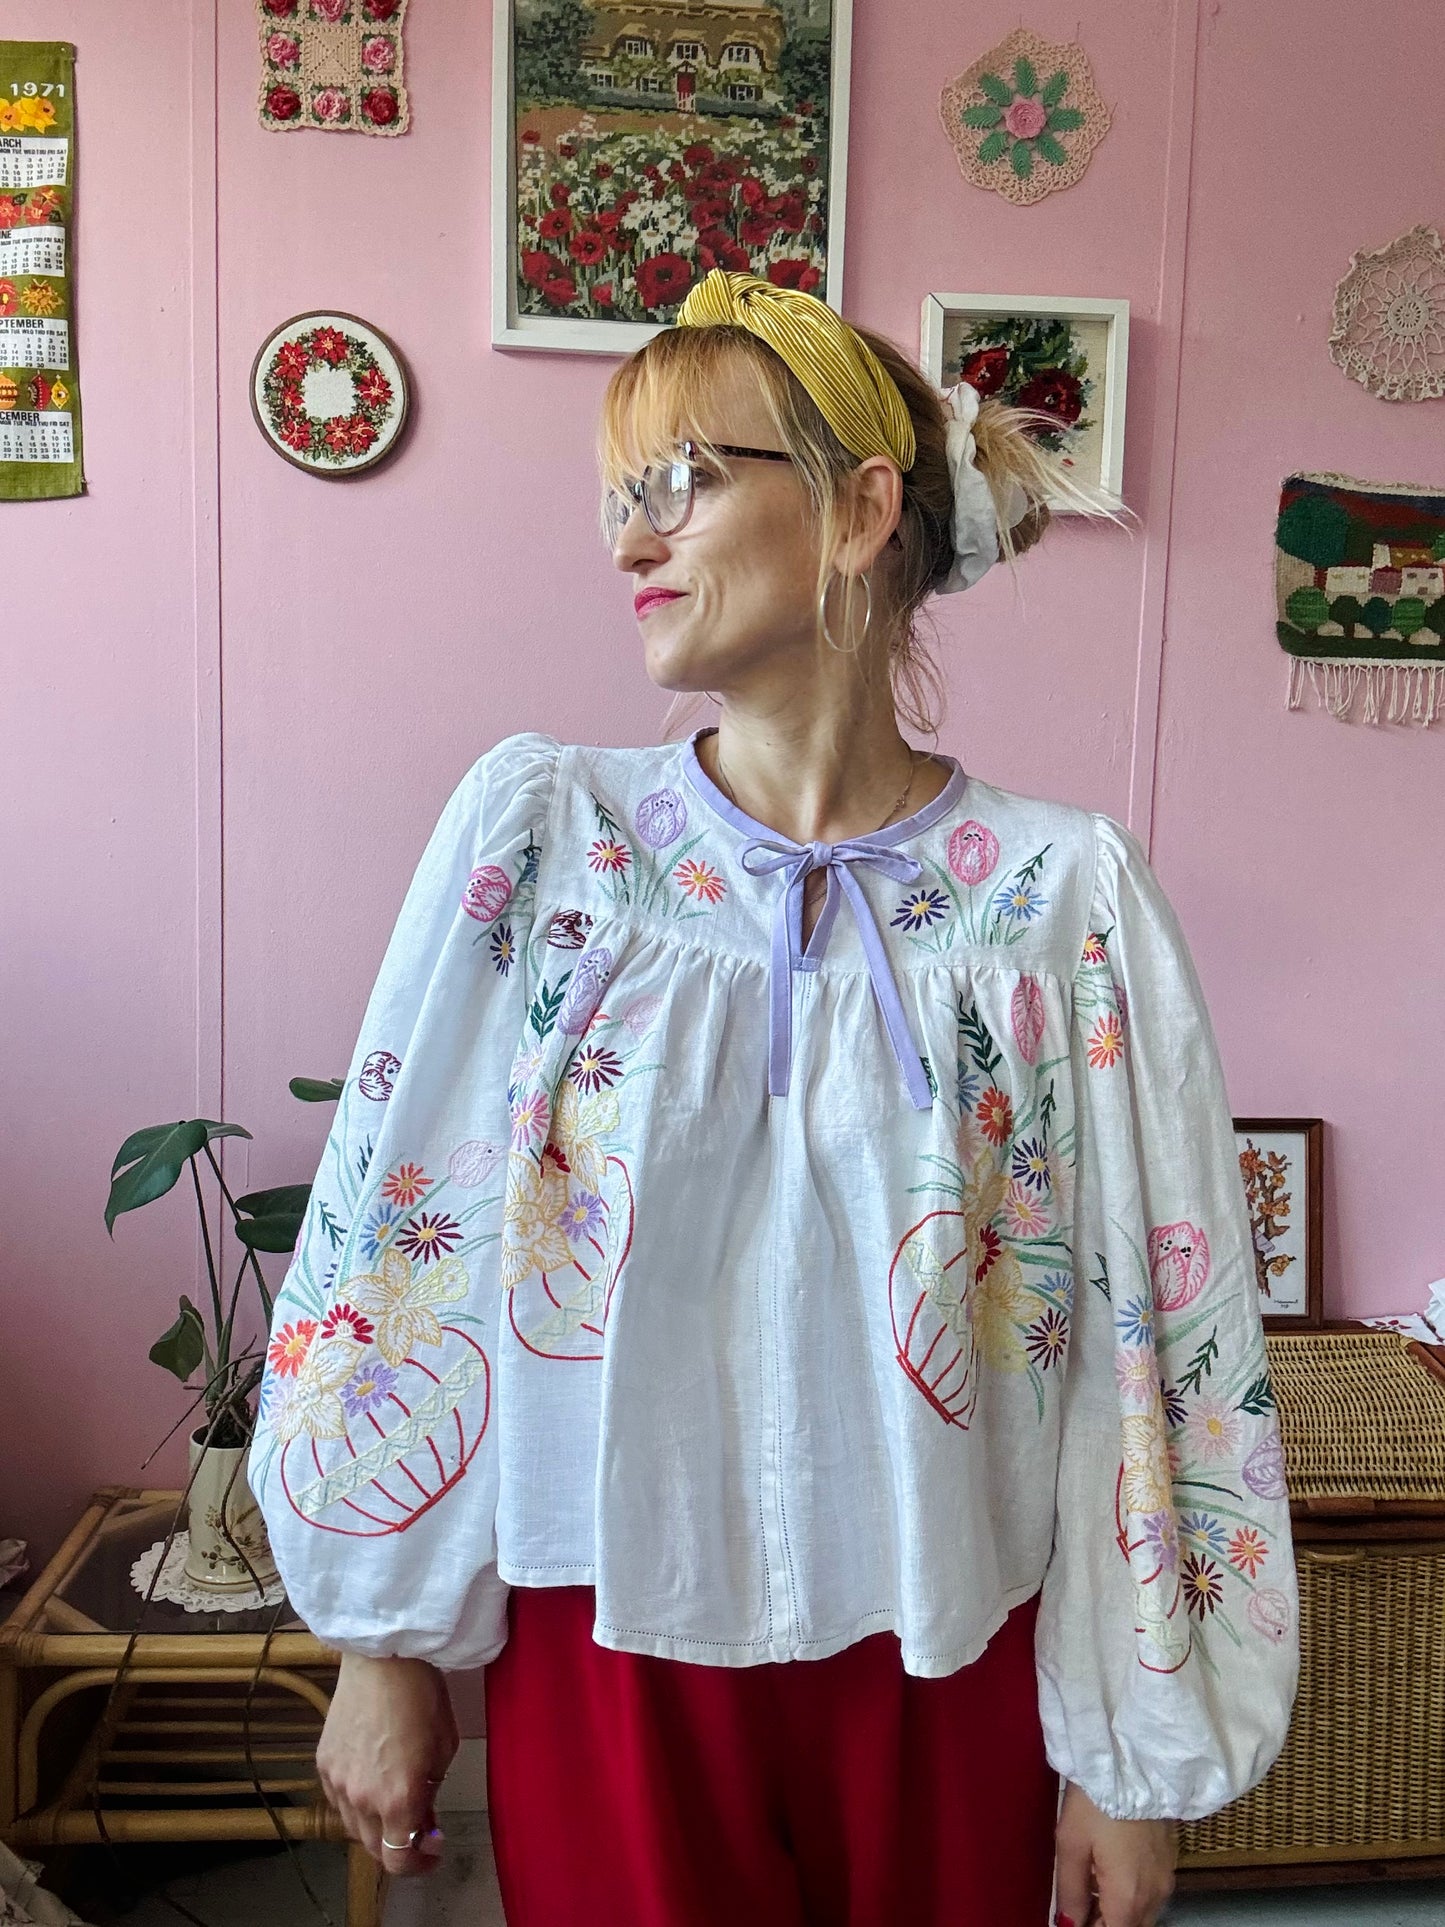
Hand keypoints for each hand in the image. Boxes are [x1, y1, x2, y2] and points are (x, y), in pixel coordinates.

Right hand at [316, 1653, 457, 1877]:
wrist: (383, 1658)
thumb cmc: (422, 1697)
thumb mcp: (443, 1750)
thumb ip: (430, 1795)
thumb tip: (423, 1822)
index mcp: (397, 1799)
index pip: (398, 1861)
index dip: (418, 1865)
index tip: (432, 1851)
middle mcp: (362, 1799)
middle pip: (374, 1850)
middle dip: (399, 1846)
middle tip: (418, 1826)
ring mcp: (337, 1782)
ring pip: (354, 1827)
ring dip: (376, 1826)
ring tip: (394, 1800)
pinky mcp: (323, 1764)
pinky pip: (338, 1799)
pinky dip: (356, 1801)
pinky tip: (372, 1778)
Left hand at [1055, 1779, 1175, 1926]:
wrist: (1133, 1759)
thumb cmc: (1096, 1800)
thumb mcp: (1070, 1844)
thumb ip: (1070, 1891)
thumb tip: (1068, 1923)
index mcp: (1128, 1897)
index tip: (1072, 1920)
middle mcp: (1154, 1895)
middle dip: (1104, 1923)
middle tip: (1077, 1908)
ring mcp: (1166, 1877)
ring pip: (1142, 1914)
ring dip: (1117, 1912)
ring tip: (1089, 1891)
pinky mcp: (1170, 1860)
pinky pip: (1150, 1894)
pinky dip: (1130, 1895)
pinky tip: (1108, 1874)